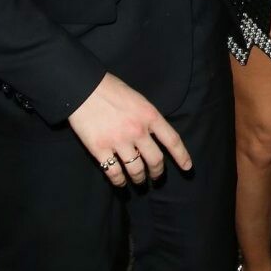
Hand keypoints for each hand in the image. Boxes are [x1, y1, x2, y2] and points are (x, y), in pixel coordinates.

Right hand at [68, 72, 190, 185]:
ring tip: (139, 181)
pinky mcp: (100, 149)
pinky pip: (114, 173)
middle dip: (157, 172)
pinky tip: (121, 182)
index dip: (181, 156)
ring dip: (139, 179)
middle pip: (155, 160)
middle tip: (156, 177)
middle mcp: (137, 131)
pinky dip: (119, 181)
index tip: (187, 168)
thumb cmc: (110, 89)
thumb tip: (154, 135)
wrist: (82, 87)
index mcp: (149, 115)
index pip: (172, 140)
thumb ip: (147, 117)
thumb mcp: (138, 99)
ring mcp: (119, 142)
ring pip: (136, 170)